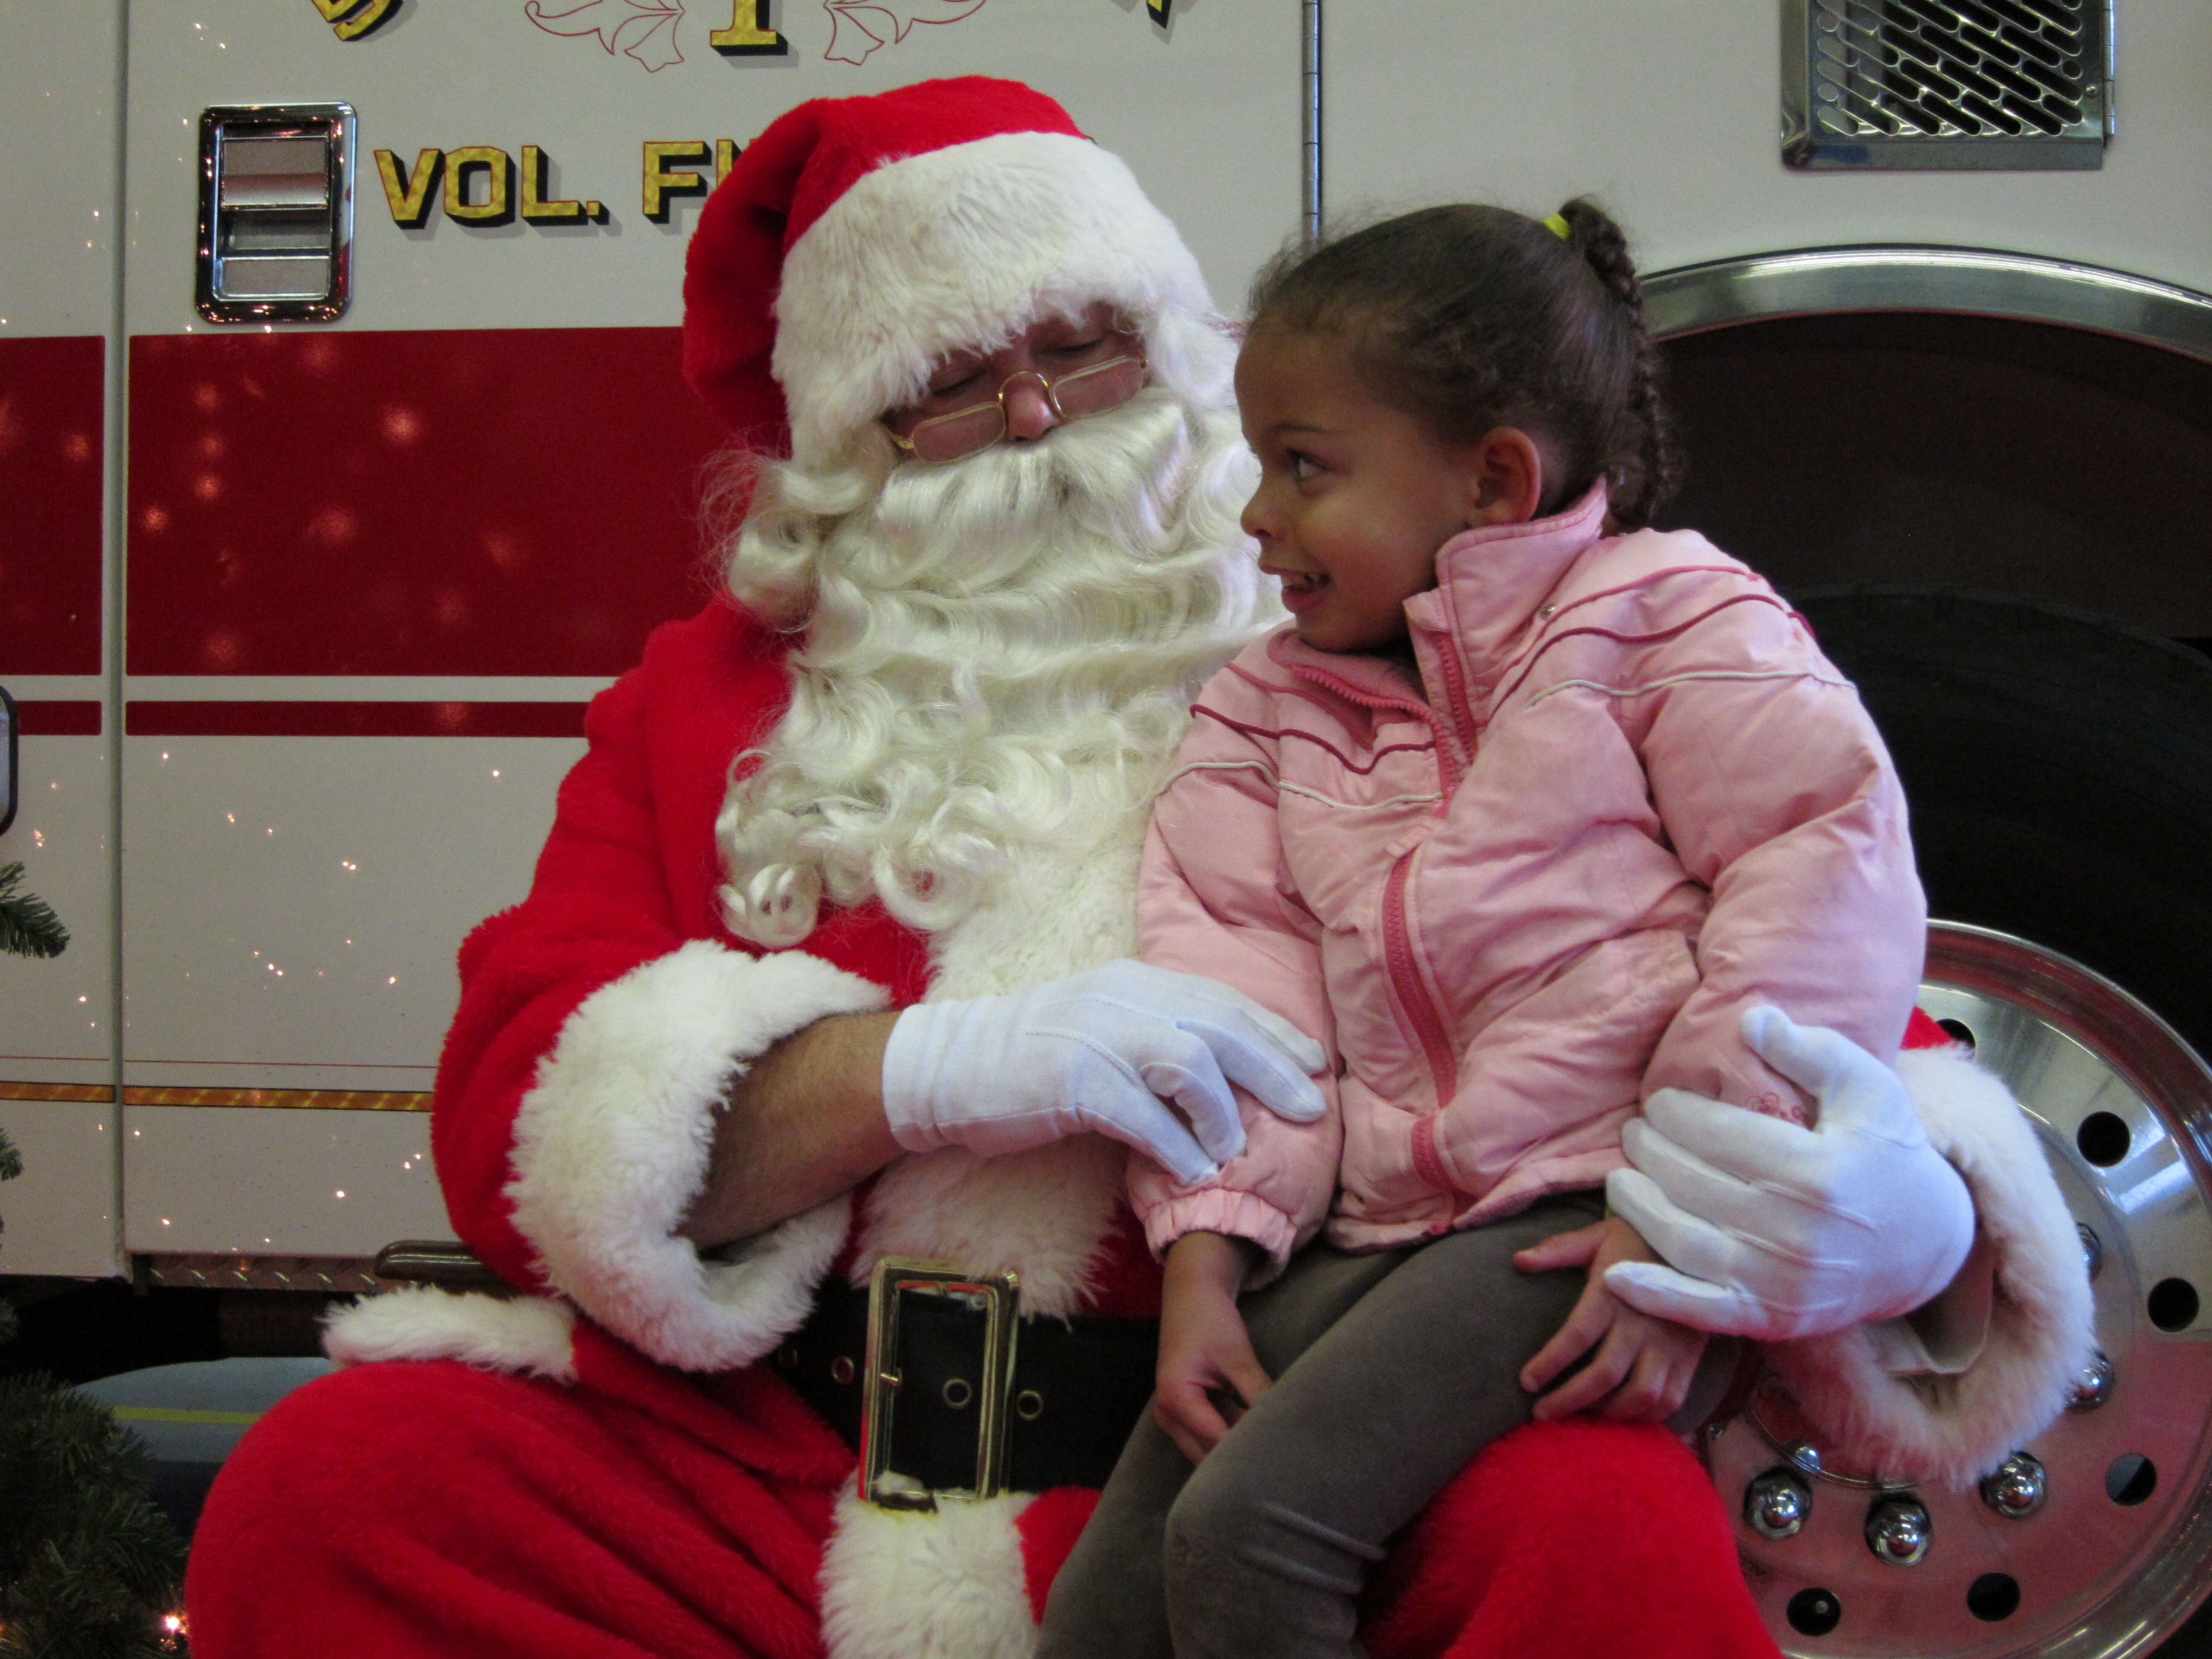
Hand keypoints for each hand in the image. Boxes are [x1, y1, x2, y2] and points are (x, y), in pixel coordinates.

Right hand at [880, 960, 1325, 1183]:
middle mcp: (1124, 998)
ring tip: (1233, 1150)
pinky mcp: (1074, 1080)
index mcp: (1135, 980)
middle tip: (1308, 1107)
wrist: (949, 1064)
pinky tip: (1191, 1172)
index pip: (1222, 999)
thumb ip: (1154, 1033)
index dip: (1274, 1030)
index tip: (1313, 1060)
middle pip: (1222, 1026)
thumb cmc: (1028, 1053)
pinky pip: (1145, 1116)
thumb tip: (1221, 1067)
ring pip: (1191, 1064)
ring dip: (1223, 1114)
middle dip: (1274, 1067)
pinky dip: (1176, 1147)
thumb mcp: (1100, 1021)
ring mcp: (1098, 1035)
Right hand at [1154, 1232, 1271, 1462]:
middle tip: (1280, 1463)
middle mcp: (1167, 1416)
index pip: (1217, 1441)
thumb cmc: (1210, 1320)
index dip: (1248, 1451)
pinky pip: (1210, 1437)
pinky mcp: (1186, 1413)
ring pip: (1209, 1450)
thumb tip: (1284, 1424)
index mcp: (1175, 1401)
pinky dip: (1233, 1436)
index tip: (1280, 1457)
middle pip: (1208, 1456)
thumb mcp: (1238, 1357)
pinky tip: (1259, 1435)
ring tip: (1272, 1452)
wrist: (1191, 1295)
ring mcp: (1174, 1417)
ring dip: (1237, 1449)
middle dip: (1240, 1459)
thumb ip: (1258, 1394)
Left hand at [1516, 1217, 1708, 1420]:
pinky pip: (1671, 1399)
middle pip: (1604, 1376)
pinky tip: (1623, 1415)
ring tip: (1583, 1414)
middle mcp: (1641, 1324)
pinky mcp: (1691, 1357)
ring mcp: (1670, 1344)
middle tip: (1542, 1413)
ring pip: (1640, 1396)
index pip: (1575, 1336)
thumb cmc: (1637, 1241)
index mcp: (1612, 1294)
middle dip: (1569, 1400)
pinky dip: (1646, 1416)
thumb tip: (1519, 1260)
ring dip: (1608, 1412)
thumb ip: (1558, 1250)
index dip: (1549, 1363)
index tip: (1526, 1382)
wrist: (1696, 1243)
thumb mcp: (1596, 1237)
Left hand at [1602, 1005, 1976, 1339]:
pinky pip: (1700, 1310)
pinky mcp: (1772, 1320)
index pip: (1719, 1136)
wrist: (1928, 1248)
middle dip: (1651, 1152)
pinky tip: (1615, 1275)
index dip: (1676, 1115)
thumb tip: (1751, 1019)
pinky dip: (1654, 1295)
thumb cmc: (1889, 1156)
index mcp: (1817, 1173)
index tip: (1659, 1102)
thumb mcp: (1869, 1092)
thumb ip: (1811, 1051)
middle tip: (1634, 1133)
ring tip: (1619, 1178)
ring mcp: (1781, 1283)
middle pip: (1692, 1184)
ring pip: (1683, 1240)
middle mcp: (1795, 1233)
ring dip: (1638, 1207)